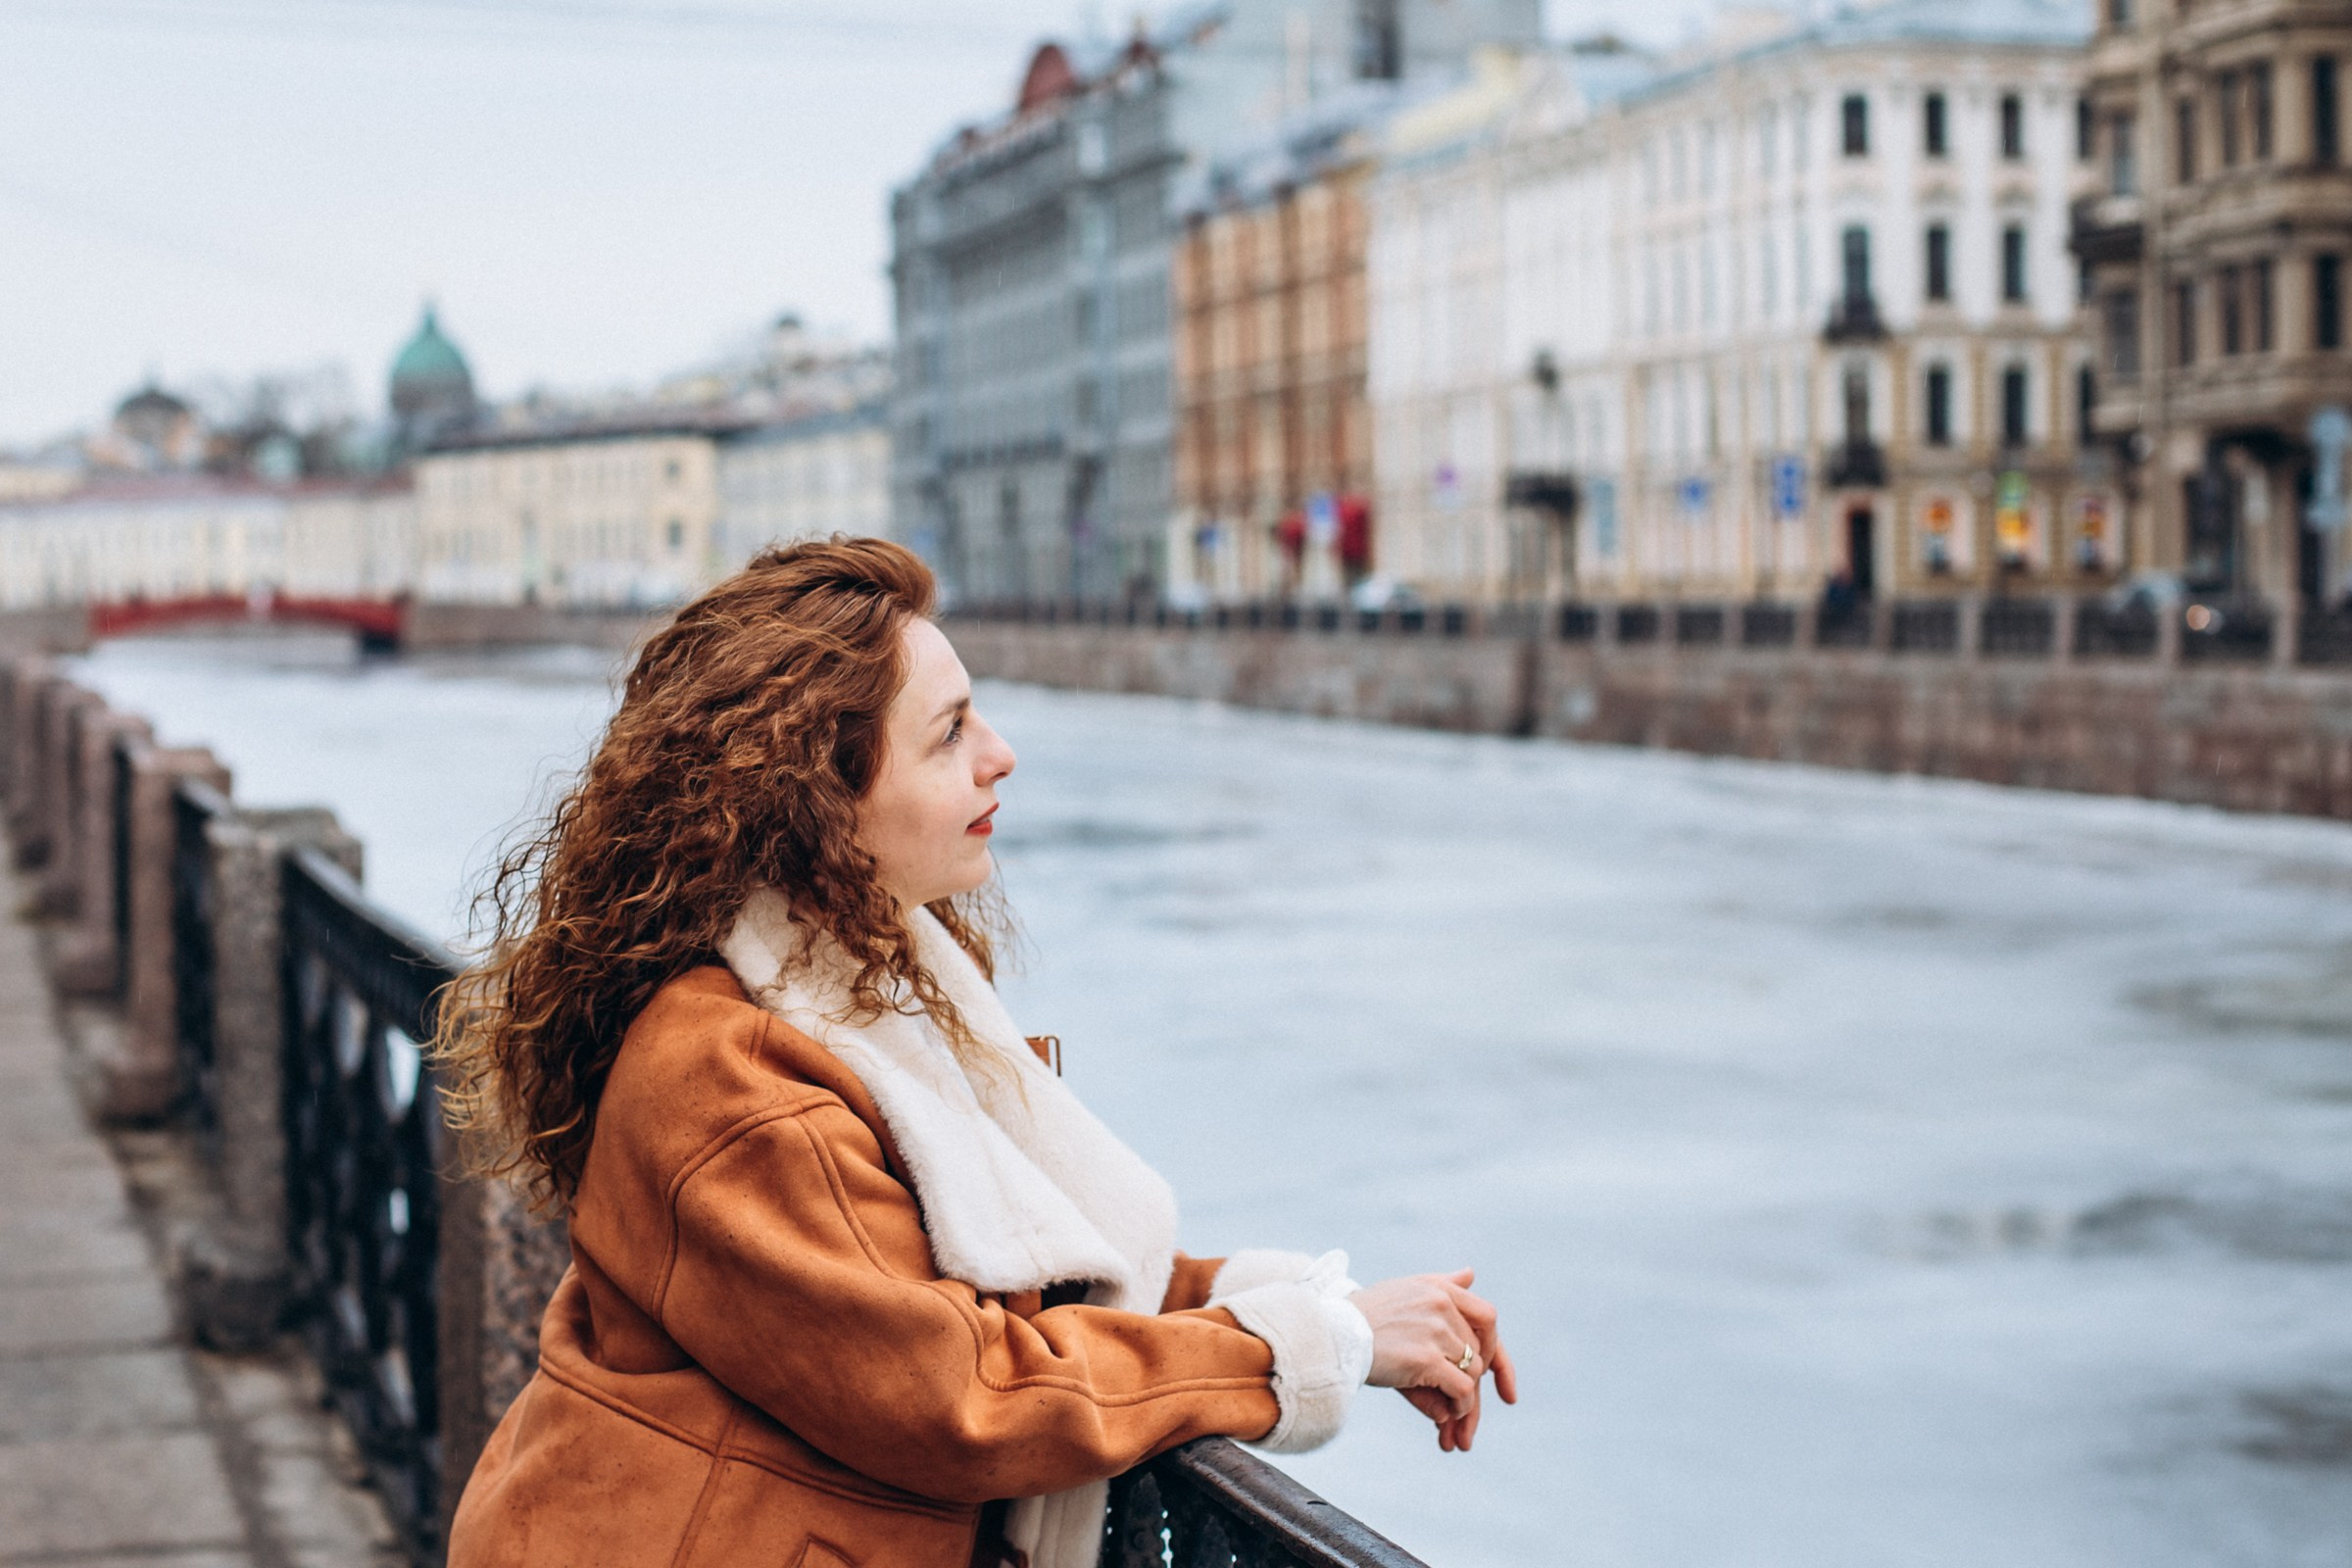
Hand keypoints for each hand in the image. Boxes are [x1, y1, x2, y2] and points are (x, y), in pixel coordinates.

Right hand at [1348, 1269, 1516, 1452]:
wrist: (1332, 1334)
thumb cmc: (1365, 1315)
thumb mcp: (1405, 1289)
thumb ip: (1441, 1283)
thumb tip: (1471, 1274)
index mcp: (1439, 1288)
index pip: (1487, 1316)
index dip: (1495, 1347)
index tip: (1496, 1375)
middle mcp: (1441, 1304)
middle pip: (1479, 1349)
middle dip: (1476, 1378)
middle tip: (1468, 1403)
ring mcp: (1435, 1330)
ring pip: (1473, 1369)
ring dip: (1466, 1395)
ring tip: (1454, 1412)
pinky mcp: (1426, 1359)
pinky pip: (1462, 1387)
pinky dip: (1460, 1405)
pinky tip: (1447, 1417)